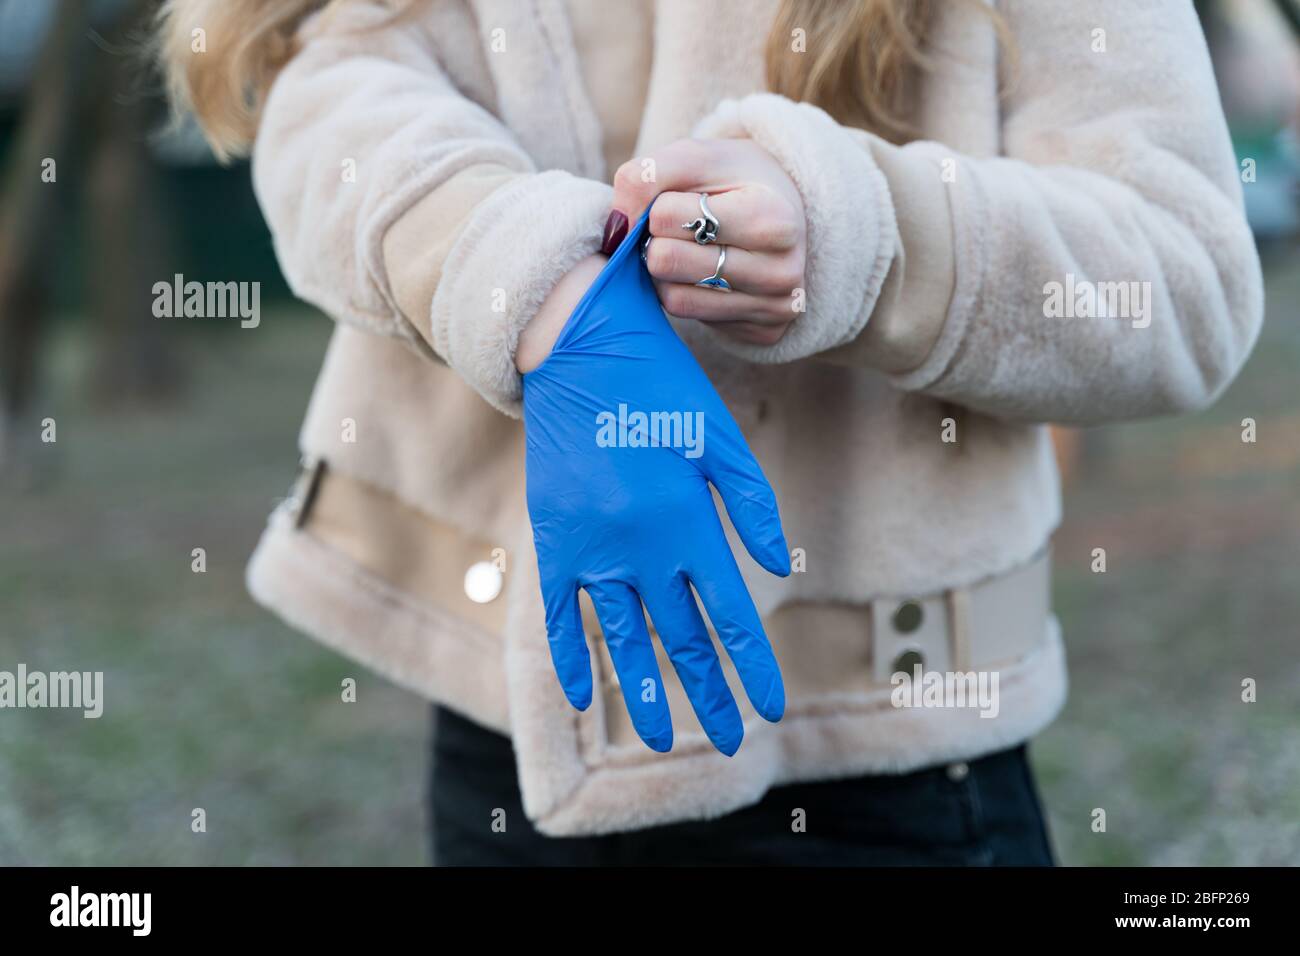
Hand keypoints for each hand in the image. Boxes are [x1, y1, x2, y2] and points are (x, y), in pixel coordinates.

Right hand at [522, 205, 790, 755]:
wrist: (578, 350)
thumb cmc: (660, 388)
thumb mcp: (718, 437)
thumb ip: (752, 504)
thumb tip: (777, 568)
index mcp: (688, 520)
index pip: (727, 615)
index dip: (749, 667)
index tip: (767, 708)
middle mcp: (639, 545)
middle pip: (678, 638)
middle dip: (705, 694)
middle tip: (726, 741)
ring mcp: (590, 547)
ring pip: (618, 638)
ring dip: (639, 692)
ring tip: (657, 740)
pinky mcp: (553, 539)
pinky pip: (559, 612)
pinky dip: (568, 654)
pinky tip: (580, 695)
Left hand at [610, 138, 805, 346]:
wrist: (788, 211)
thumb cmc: (736, 181)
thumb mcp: (696, 157)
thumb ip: (645, 177)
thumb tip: (615, 232)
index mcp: (772, 218)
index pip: (664, 217)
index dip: (657, 205)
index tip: (678, 201)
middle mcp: (781, 271)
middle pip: (666, 261)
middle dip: (658, 241)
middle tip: (678, 229)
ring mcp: (776, 307)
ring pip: (674, 299)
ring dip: (665, 272)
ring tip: (688, 249)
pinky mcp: (764, 332)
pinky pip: (691, 317)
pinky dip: (684, 292)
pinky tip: (705, 274)